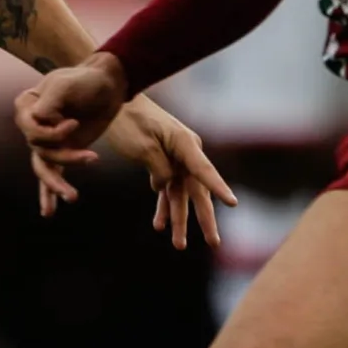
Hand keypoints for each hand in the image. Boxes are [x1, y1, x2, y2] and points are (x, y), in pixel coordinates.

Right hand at [14, 54, 135, 218]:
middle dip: (64, 156)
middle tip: (91, 156)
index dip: (51, 132)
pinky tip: (48, 212)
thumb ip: (48, 104)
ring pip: (45, 167)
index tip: (74, 123)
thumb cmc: (85, 80)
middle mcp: (32, 125)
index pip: (29, 129)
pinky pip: (51, 175)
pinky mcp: (62, 151)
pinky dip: (50, 193)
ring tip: (73, 197)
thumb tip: (41, 121)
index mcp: (27, 105)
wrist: (108, 86)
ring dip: (58, 184)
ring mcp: (47, 140)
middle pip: (39, 150)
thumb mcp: (65, 85)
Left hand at [97, 96, 237, 249]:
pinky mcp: (161, 162)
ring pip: (180, 195)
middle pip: (198, 191)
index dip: (219, 188)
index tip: (233, 204)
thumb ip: (160, 170)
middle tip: (213, 243)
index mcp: (185, 144)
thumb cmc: (129, 120)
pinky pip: (166, 189)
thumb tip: (165, 188)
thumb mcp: (144, 148)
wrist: (114, 101)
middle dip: (204, 219)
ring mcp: (174, 159)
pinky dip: (162, 206)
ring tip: (178, 246)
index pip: (205, 171)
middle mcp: (185, 153)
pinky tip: (160, 225)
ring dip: (178, 219)